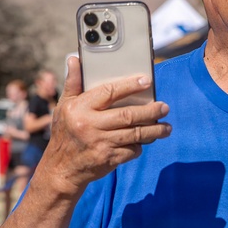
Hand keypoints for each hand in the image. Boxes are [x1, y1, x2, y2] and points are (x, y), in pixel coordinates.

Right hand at [36, 56, 170, 195]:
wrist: (61, 168)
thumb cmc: (65, 132)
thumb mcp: (63, 106)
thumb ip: (73, 83)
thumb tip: (75, 58)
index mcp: (79, 108)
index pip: (109, 92)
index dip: (130, 86)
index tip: (147, 81)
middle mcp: (90, 125)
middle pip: (128, 115)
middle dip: (151, 111)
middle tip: (165, 107)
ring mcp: (100, 143)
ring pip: (135, 134)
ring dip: (154, 131)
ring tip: (166, 128)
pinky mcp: (109, 159)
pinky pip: (132, 150)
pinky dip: (141, 145)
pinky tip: (146, 141)